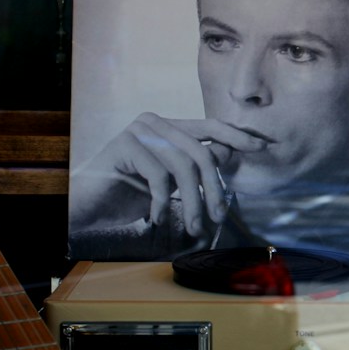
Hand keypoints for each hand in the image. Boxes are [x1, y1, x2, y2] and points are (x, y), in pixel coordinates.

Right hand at [70, 113, 266, 251]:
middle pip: (200, 152)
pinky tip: (156, 218)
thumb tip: (227, 153)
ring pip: (182, 166)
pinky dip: (163, 203)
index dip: (236, 135)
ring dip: (192, 202)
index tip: (261, 146)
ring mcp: (137, 130)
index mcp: (168, 126)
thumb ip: (194, 166)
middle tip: (218, 218)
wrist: (87, 207)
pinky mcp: (123, 145)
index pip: (209, 126)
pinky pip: (158, 176)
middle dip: (214, 188)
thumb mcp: (170, 182)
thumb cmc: (129, 196)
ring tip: (194, 227)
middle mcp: (154, 122)